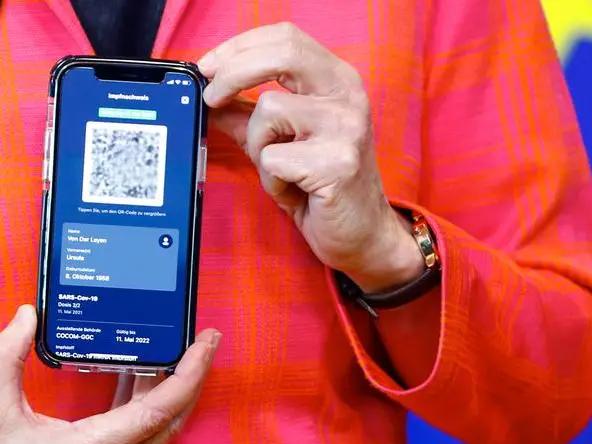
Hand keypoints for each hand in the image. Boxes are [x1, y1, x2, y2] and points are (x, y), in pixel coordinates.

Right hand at [0, 306, 219, 443]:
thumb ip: (9, 357)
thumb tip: (28, 316)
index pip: (162, 408)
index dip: (191, 372)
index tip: (207, 343)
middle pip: (171, 420)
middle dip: (192, 378)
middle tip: (202, 342)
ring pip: (155, 434)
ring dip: (168, 395)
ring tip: (170, 354)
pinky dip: (144, 412)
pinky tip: (134, 385)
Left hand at [198, 23, 424, 292]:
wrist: (363, 234)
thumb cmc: (324, 186)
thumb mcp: (283, 141)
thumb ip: (247, 114)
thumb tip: (204, 92)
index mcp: (339, 80)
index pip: (286, 37)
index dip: (240, 45)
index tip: (208, 66)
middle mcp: (348, 97)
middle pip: (282, 55)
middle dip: (233, 72)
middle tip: (210, 96)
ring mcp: (346, 128)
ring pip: (268, 111)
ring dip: (259, 146)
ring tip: (281, 170)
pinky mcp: (337, 163)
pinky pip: (273, 158)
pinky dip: (272, 180)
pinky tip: (295, 191)